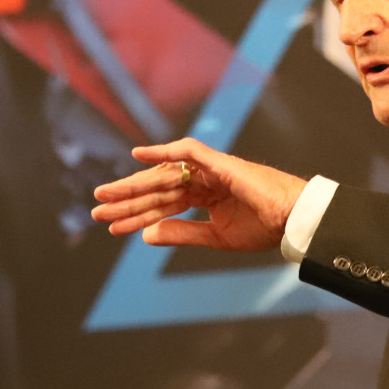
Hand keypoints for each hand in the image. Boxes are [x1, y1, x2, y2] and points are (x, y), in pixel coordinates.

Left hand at [89, 138, 306, 251]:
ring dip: (134, 184)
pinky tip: (139, 156)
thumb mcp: (215, 237)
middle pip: (157, 189)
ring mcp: (210, 170)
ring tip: (105, 194)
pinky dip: (164, 152)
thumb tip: (146, 234)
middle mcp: (203, 180)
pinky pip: (188, 152)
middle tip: (96, 209)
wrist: (293, 220)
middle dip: (127, 199)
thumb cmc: (264, 228)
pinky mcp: (220, 163)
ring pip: (164, 174)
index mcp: (204, 197)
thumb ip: (181, 233)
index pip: (162, 205)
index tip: (110, 228)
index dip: (136, 216)